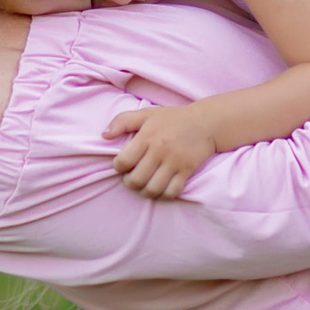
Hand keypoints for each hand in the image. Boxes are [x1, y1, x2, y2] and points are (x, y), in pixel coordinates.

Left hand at [103, 103, 218, 197]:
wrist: (205, 122)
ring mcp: (174, 162)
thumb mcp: (145, 114)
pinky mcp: (187, 171)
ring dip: (145, 192)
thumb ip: (122, 121)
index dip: (118, 167)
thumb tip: (104, 135)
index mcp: (146, 136)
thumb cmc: (171, 119)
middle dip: (130, 183)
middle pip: (136, 180)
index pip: (123, 162)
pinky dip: (163, 195)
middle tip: (132, 179)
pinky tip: (161, 188)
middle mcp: (159, 150)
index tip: (123, 165)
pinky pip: (172, 192)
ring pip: (153, 189)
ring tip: (144, 185)